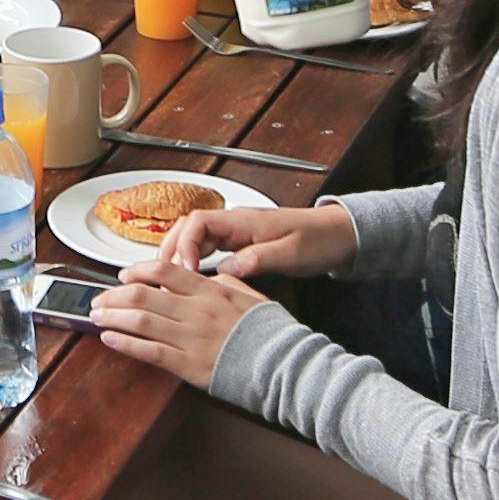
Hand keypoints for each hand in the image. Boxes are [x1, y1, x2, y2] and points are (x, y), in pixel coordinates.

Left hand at [90, 249, 275, 384]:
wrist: (286, 366)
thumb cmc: (271, 332)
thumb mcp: (250, 296)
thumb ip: (224, 283)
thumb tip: (207, 275)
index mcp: (210, 291)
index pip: (163, 271)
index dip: (136, 272)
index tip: (122, 276)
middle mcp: (196, 311)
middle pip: (143, 296)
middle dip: (113, 297)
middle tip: (99, 300)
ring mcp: (192, 338)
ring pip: (141, 321)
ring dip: (113, 317)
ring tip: (96, 317)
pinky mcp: (190, 365)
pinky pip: (150, 352)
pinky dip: (126, 344)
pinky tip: (110, 339)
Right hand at [160, 200, 356, 280]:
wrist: (337, 235)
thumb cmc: (317, 240)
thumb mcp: (289, 253)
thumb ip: (257, 259)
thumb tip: (226, 270)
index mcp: (242, 221)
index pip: (197, 223)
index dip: (185, 245)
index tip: (184, 270)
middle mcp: (234, 224)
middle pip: (187, 229)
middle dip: (170, 249)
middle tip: (161, 276)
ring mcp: (236, 233)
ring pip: (194, 238)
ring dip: (179, 255)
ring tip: (168, 279)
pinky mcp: (240, 243)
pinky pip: (207, 248)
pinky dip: (193, 260)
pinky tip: (191, 279)